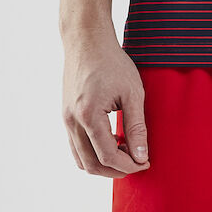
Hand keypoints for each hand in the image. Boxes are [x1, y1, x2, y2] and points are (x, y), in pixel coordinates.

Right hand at [62, 28, 150, 177]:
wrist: (87, 40)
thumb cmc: (112, 62)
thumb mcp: (132, 92)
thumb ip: (137, 126)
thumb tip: (141, 156)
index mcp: (89, 116)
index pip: (108, 156)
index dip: (129, 165)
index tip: (146, 163)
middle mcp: (72, 122)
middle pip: (91, 165)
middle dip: (116, 170)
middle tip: (138, 162)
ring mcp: (65, 120)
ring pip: (81, 159)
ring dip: (103, 164)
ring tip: (126, 152)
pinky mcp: (65, 115)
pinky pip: (76, 146)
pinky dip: (93, 152)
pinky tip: (112, 140)